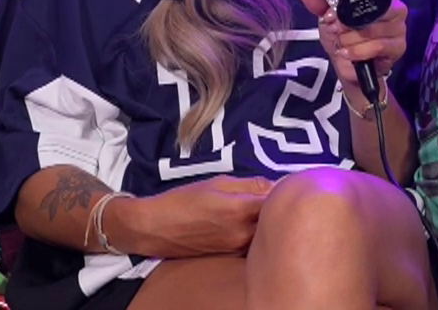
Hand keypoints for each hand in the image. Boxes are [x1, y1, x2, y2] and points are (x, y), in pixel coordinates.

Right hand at [124, 175, 273, 257]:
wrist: (155, 228)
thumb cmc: (182, 201)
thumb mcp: (216, 183)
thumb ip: (249, 184)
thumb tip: (274, 184)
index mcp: (240, 210)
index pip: (277, 201)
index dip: (282, 191)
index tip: (282, 183)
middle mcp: (242, 233)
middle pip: (274, 220)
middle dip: (276, 207)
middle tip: (270, 194)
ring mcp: (237, 247)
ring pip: (264, 233)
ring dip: (264, 221)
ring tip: (254, 207)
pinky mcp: (230, 255)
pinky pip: (251, 242)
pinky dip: (253, 231)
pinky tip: (243, 222)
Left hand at [298, 0, 407, 101]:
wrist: (349, 67)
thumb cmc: (343, 37)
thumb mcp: (328, 18)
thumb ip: (317, 2)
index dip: (348, 1)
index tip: (331, 14)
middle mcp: (395, 7)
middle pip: (371, 9)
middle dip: (347, 23)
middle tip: (336, 31)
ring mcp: (399, 27)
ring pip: (372, 29)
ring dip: (350, 39)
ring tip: (342, 44)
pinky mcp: (399, 46)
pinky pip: (377, 46)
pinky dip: (358, 51)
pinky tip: (348, 53)